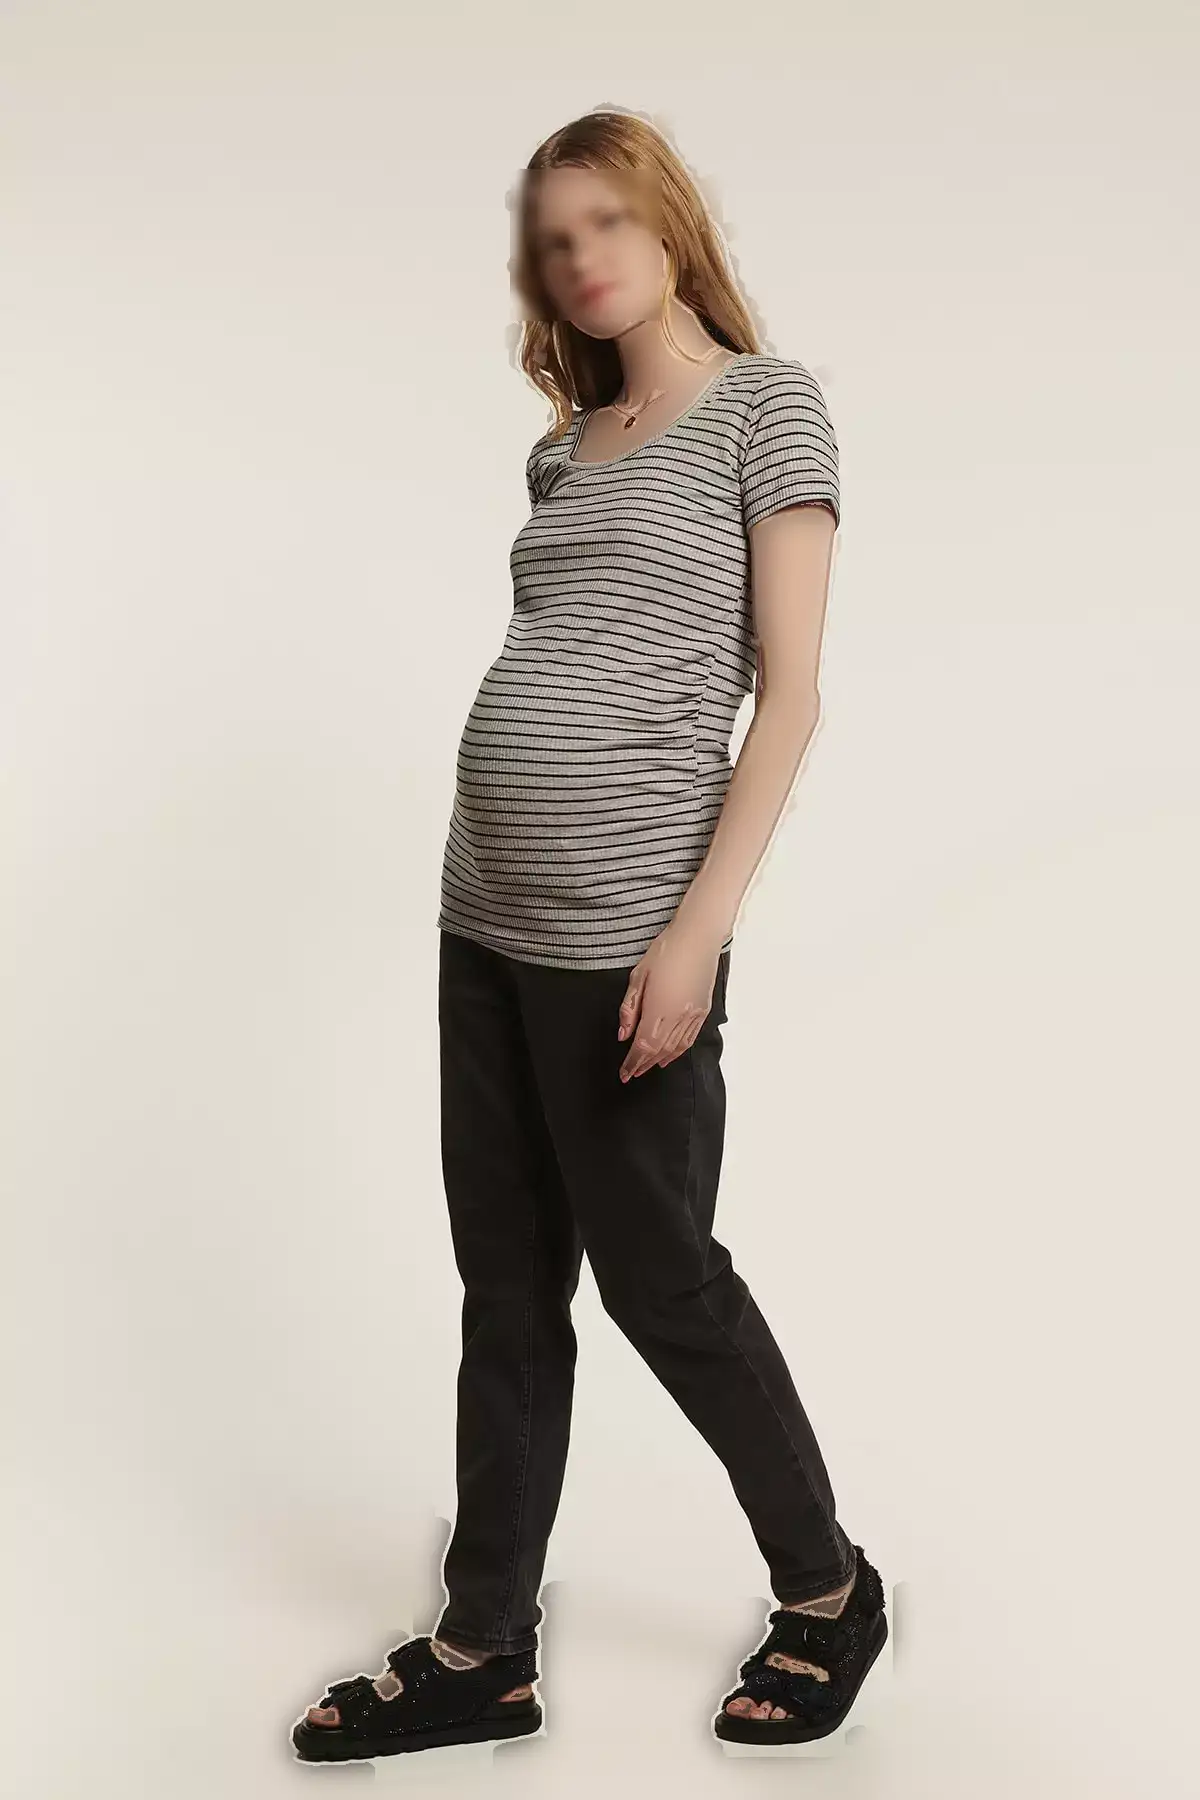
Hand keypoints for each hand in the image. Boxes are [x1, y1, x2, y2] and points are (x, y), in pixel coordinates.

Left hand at [617, 920, 722, 1081]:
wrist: (697, 937)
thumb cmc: (666, 950)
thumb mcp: (638, 976)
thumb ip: (630, 1008)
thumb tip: (623, 1034)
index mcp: (660, 1007)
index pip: (643, 1046)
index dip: (632, 1063)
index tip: (624, 1073)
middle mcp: (679, 1016)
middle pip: (659, 1051)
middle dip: (643, 1065)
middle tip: (631, 1074)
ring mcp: (694, 1014)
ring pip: (675, 1048)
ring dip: (659, 1061)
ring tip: (646, 1068)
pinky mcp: (703, 1010)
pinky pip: (689, 1039)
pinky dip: (677, 1052)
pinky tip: (669, 1056)